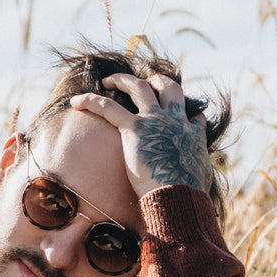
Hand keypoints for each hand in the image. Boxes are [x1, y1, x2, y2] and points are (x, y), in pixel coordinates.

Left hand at [69, 72, 212, 197]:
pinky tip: (75, 101)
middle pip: (168, 89)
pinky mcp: (135, 129)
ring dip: (123, 80)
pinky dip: (91, 101)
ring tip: (108, 81)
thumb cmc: (188, 196)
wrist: (179, 195)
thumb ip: (197, 173)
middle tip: (146, 81)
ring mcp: (155, 121)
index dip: (186, 115)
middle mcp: (175, 120)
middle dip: (156, 81)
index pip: (191, 117)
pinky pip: (108, 107)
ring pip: (138, 88)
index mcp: (191, 134)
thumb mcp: (200, 179)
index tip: (184, 117)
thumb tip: (195, 186)